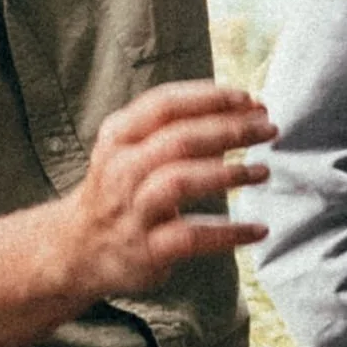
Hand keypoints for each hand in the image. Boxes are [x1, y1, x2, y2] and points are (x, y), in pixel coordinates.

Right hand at [44, 82, 270, 302]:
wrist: (78, 248)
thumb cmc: (121, 188)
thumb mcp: (129, 147)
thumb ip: (176, 127)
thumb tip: (246, 108)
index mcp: (118, 135)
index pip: (164, 105)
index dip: (209, 98)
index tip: (249, 99)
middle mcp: (121, 169)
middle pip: (179, 140)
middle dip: (230, 130)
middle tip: (268, 129)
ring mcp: (132, 210)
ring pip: (180, 181)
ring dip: (228, 174)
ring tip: (262, 171)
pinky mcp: (146, 249)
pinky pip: (192, 236)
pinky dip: (229, 232)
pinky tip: (258, 229)